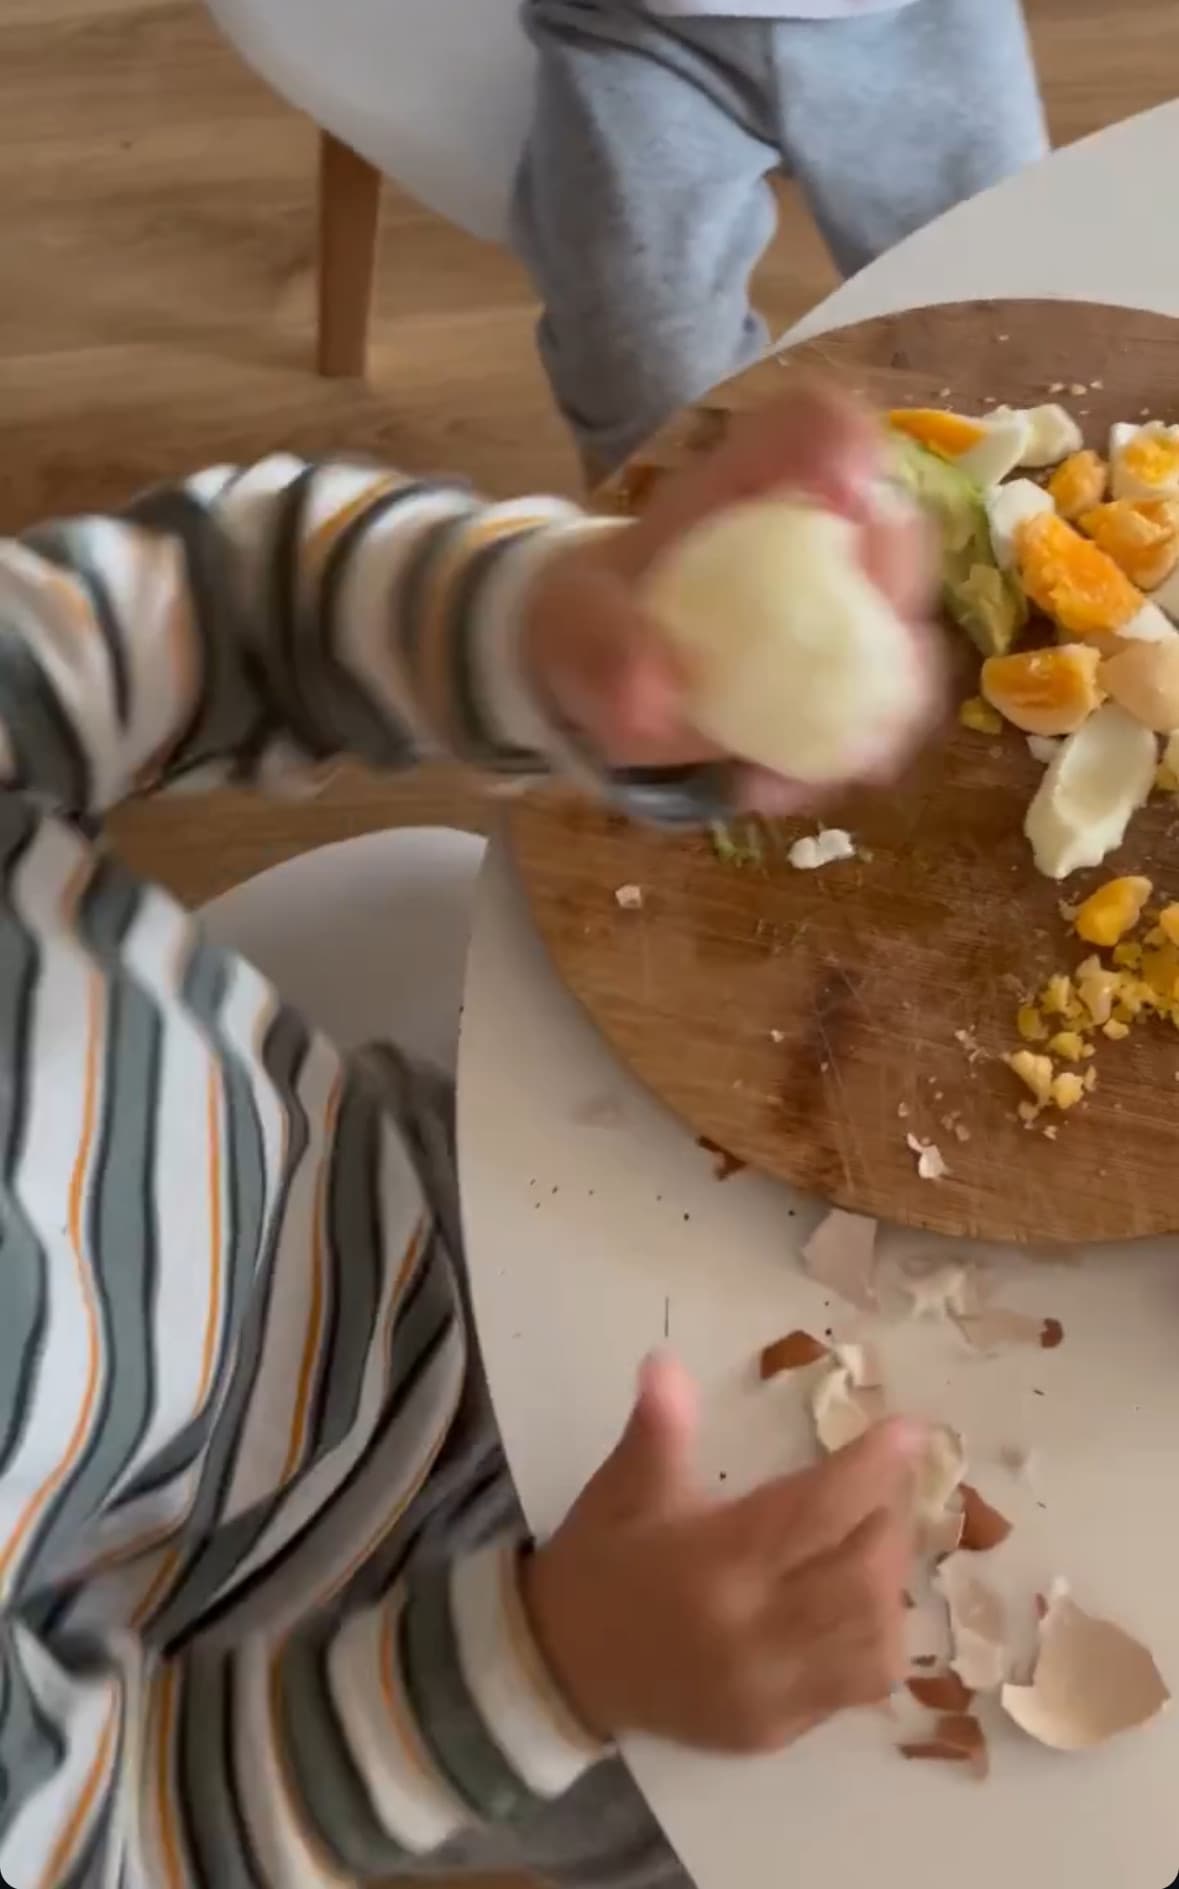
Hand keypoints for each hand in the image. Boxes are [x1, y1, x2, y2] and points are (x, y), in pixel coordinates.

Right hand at [523, 1353, 919, 1752]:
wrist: (561, 1667)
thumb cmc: (600, 1564)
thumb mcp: (623, 1489)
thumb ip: (658, 1427)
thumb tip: (667, 1362)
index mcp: (716, 1564)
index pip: (819, 1510)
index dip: (873, 1467)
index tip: (909, 1431)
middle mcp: (754, 1632)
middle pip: (863, 1573)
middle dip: (888, 1518)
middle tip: (886, 1482)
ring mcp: (771, 1689)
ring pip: (873, 1635)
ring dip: (889, 1578)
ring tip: (875, 1537)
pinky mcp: (778, 1726)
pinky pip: (856, 1686)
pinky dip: (876, 1638)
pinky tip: (861, 1602)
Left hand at [525, 382, 940, 815]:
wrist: (595, 668)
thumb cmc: (592, 612)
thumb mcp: (572, 618)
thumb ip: (602, 646)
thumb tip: (656, 703)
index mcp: (753, 484)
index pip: (819, 427)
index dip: (847, 447)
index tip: (845, 497)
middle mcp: (817, 538)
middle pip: (898, 533)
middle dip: (896, 586)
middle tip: (858, 653)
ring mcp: (841, 615)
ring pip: (911, 637)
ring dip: (883, 693)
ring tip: (819, 748)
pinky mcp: (840, 690)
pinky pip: (874, 722)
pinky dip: (836, 756)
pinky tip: (765, 782)